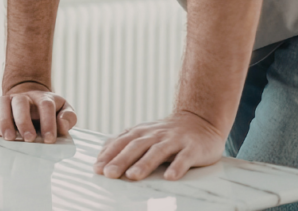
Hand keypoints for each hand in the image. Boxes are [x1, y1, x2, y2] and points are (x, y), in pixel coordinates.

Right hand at [0, 81, 76, 142]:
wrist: (32, 100)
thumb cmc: (50, 111)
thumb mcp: (64, 111)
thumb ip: (68, 117)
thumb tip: (62, 125)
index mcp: (44, 98)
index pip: (46, 105)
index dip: (48, 122)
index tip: (49, 140)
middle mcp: (25, 97)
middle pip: (21, 102)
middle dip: (24, 121)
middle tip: (28, 139)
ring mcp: (9, 100)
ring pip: (2, 102)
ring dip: (4, 120)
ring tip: (9, 138)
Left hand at [94, 110, 224, 180]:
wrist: (200, 119)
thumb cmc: (167, 133)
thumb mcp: (144, 134)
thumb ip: (125, 143)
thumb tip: (102, 155)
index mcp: (142, 133)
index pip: (121, 142)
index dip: (109, 155)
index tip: (97, 168)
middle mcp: (155, 135)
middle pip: (136, 147)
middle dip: (121, 160)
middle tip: (109, 174)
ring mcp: (174, 141)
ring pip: (157, 152)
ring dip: (144, 164)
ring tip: (133, 176)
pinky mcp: (192, 148)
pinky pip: (184, 158)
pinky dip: (177, 167)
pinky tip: (170, 177)